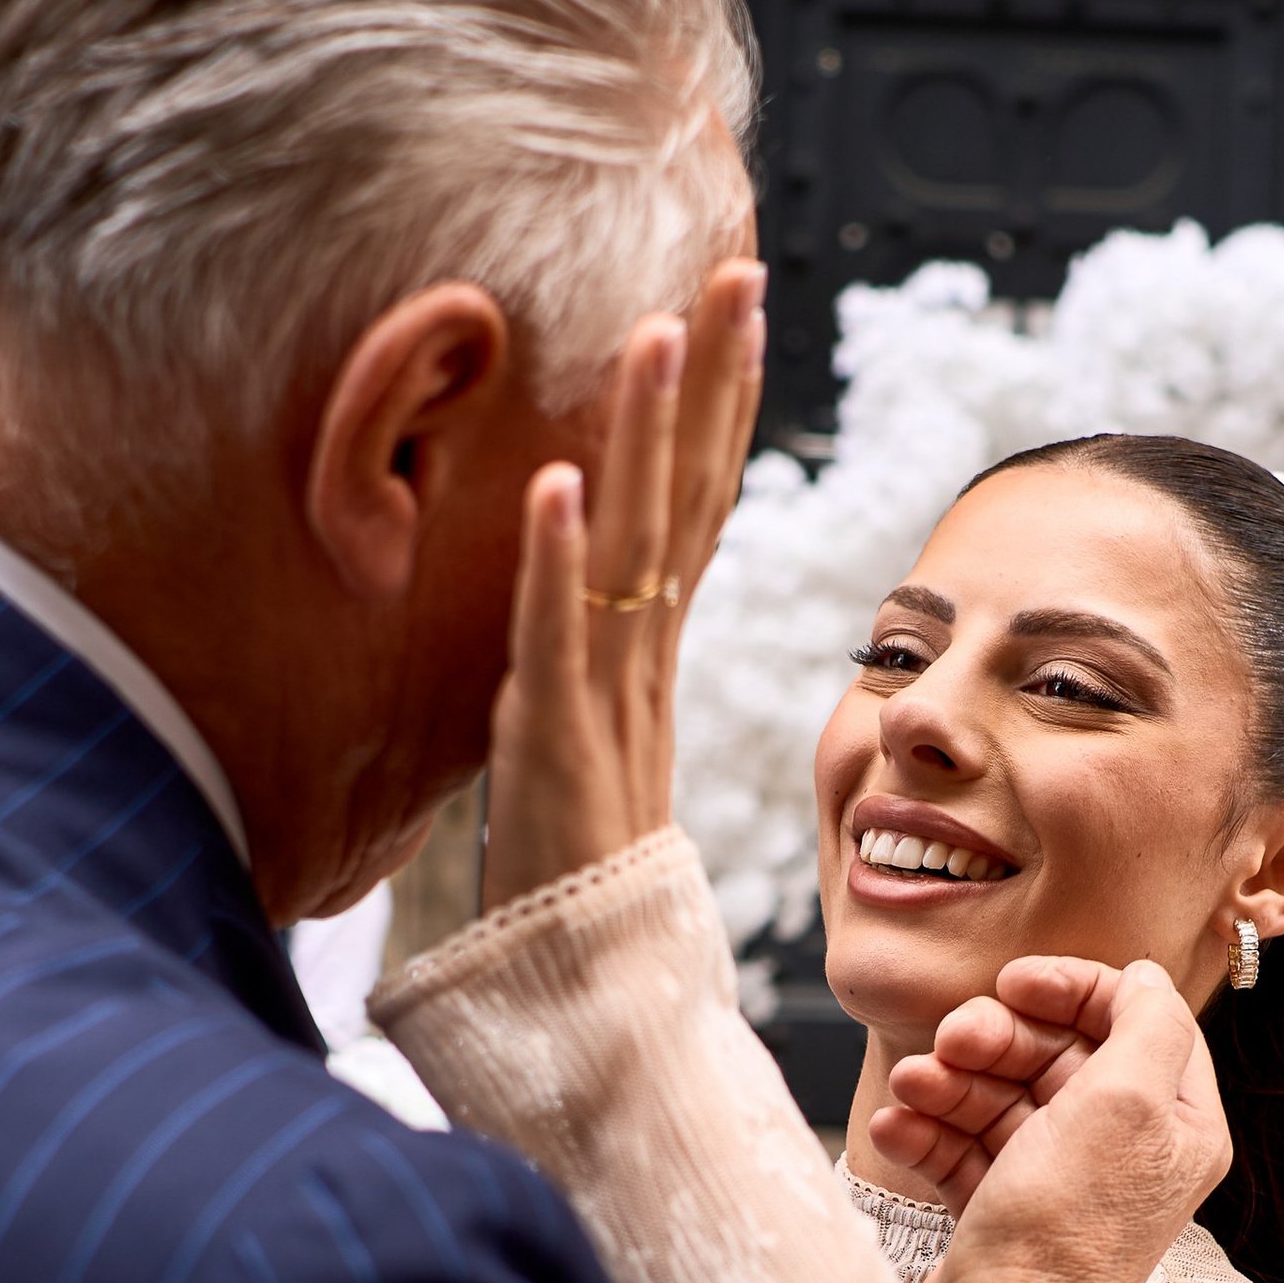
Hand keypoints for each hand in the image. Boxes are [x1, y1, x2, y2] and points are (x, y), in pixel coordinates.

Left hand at [480, 263, 765, 912]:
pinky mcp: (547, 750)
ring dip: (642, 439)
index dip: (718, 409)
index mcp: (646, 665)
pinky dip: (552, 562)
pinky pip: (550, 642)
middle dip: (710, 385)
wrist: (586, 1008)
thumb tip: (584, 622)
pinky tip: (556, 482)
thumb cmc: (580, 893)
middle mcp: (635, 671)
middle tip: (735, 274)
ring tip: (654, 333)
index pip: (695, 512)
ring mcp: (599, 706)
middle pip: (686, 504)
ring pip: (628, 551)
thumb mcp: (582, 759)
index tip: (735, 308)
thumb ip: (586, 684)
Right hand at [908, 955, 1231, 1282]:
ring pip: (1002, 1097)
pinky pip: (963, 1147)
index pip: (1135, 1021)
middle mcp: (1125, 1151)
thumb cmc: (1064, 1234)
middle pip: (1058, 1055)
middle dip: (996, 1039)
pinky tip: (895, 1128)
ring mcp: (1060, 1181)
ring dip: (949, 1082)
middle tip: (951, 1040)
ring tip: (912, 1086)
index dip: (1072, 990)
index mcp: (1175, 1125)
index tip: (1014, 982)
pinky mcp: (1004, 1209)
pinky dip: (927, 1131)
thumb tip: (1143, 976)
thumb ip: (1149, 1023)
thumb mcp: (1127, 1104)